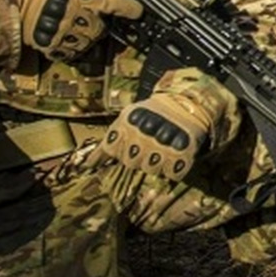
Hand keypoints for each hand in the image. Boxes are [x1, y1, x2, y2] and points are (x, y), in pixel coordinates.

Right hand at [0, 0, 143, 65]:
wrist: (13, 8)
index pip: (112, 2)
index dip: (128, 7)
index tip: (138, 10)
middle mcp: (78, 16)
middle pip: (101, 26)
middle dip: (97, 23)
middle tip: (83, 15)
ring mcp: (69, 34)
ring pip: (90, 40)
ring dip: (85, 35)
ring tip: (68, 24)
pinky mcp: (59, 48)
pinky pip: (75, 52)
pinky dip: (72, 46)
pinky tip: (62, 36)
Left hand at [98, 75, 233, 179]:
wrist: (189, 102)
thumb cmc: (152, 113)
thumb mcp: (128, 118)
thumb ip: (109, 142)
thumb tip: (87, 166)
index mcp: (130, 122)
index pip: (111, 149)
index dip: (115, 152)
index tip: (122, 150)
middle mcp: (145, 132)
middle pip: (131, 162)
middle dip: (137, 158)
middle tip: (147, 147)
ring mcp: (164, 143)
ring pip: (150, 170)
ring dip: (155, 164)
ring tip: (161, 150)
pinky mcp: (183, 152)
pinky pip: (172, 174)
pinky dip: (172, 169)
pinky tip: (173, 157)